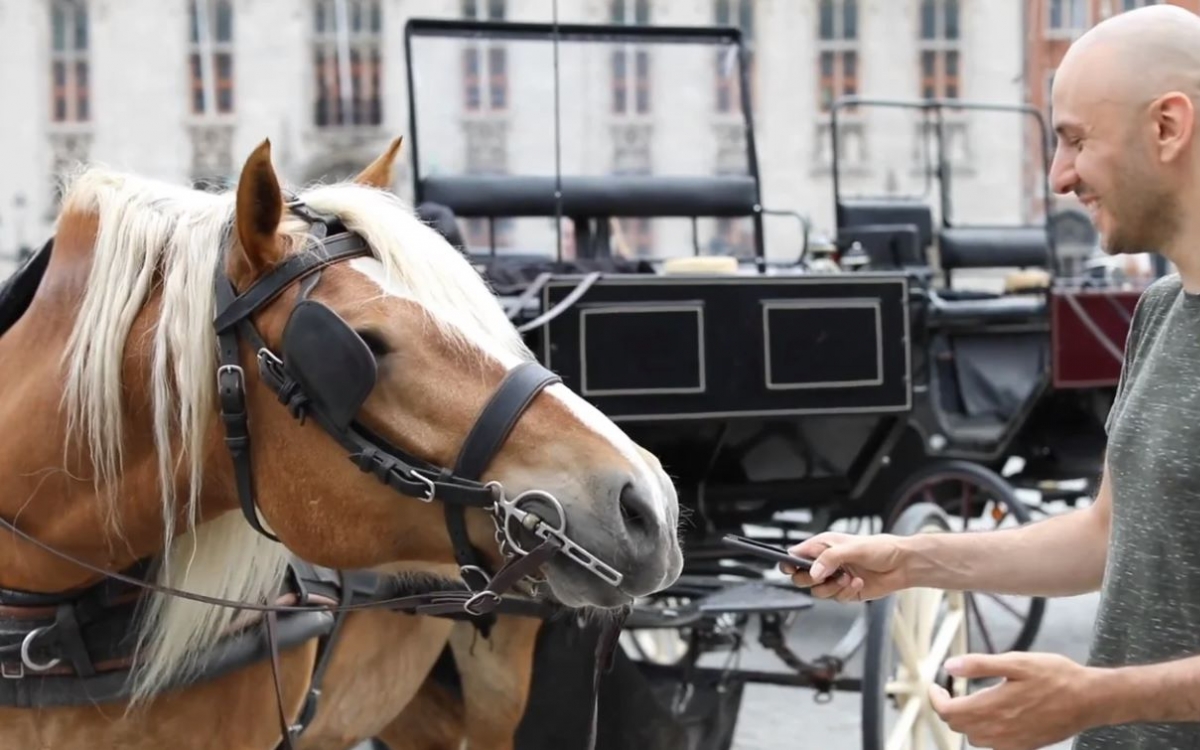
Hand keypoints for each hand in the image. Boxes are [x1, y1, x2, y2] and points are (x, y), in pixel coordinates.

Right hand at [780, 532, 907, 601]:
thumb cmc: (880, 548)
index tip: (790, 569)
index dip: (789, 563)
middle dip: (812, 579)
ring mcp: (834, 579)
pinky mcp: (845, 592)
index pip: (796, 555)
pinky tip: (858, 583)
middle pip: (801, 578)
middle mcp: (826, 563)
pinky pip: (836, 599)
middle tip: (825, 576)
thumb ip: (830, 558)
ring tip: (848, 579)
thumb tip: (814, 571)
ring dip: (832, 588)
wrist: (902, 565)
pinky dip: (846, 593)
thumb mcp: (853, 548)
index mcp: (823, 546)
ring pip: (818, 592)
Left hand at [929, 652, 1103, 748]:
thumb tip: (949, 666)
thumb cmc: (1056, 676)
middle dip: (949, 708)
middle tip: (951, 691)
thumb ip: (980, 665)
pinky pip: (993, 746)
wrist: (1090, 699)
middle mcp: (999, 729)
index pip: (948, 712)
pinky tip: (993, 716)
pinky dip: (984, 733)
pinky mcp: (1023, 747)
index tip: (936, 686)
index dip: (936, 698)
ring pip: (973, 738)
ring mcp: (1011, 742)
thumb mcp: (1016, 661)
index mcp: (993, 706)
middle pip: (958, 726)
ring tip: (971, 702)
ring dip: (966, 722)